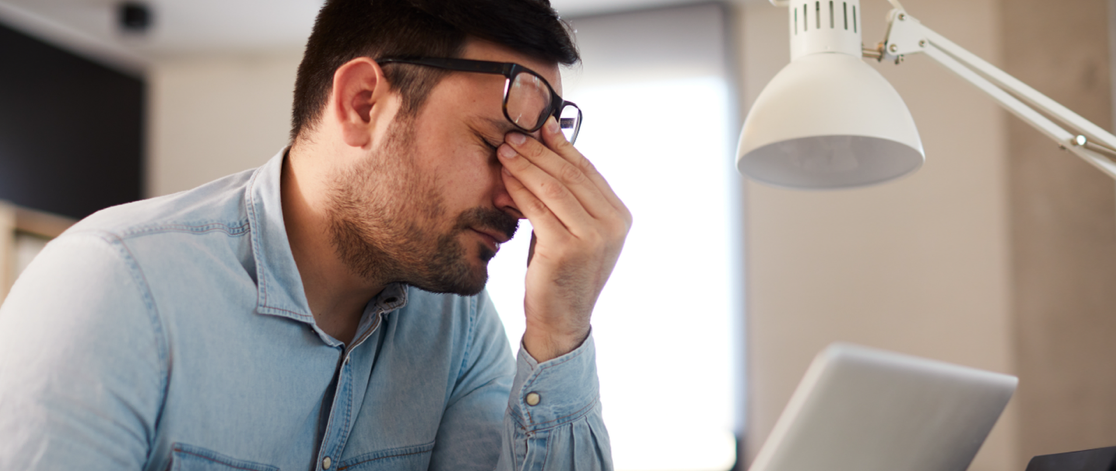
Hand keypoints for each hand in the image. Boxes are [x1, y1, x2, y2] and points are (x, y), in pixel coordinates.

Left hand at [497, 117, 630, 362]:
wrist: (562, 320)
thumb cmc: (563, 272)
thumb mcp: (573, 229)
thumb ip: (569, 196)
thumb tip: (548, 148)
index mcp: (619, 216)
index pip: (587, 169)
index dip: (560, 145)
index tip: (538, 125)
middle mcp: (612, 224)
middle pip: (570, 173)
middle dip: (538, 150)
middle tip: (513, 133)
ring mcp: (592, 237)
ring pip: (553, 186)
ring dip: (526, 164)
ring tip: (505, 149)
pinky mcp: (566, 248)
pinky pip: (538, 208)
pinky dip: (519, 189)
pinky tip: (505, 178)